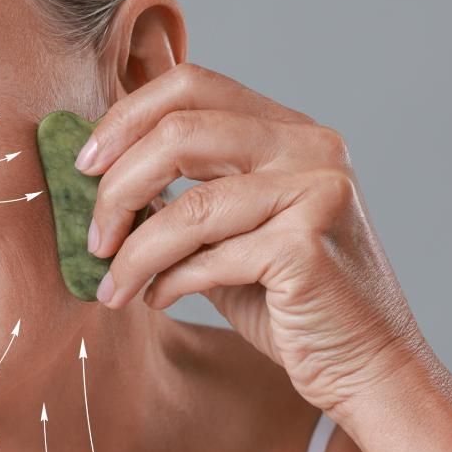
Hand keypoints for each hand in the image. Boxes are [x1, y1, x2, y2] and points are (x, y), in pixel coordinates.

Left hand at [78, 62, 430, 414]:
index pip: (192, 84)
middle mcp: (311, 148)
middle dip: (117, 187)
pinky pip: (208, 258)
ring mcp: (316, 193)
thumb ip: (182, 193)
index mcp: (290, 130)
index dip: (125, 118)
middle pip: (179, 131)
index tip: (85, 165)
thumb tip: (98, 173)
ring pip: (188, 206)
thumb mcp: (229, 232)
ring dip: (133, 253)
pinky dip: (168, 282)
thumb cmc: (286, 300)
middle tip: (92, 238)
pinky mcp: (308, 248)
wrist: (365, 367)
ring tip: (113, 288)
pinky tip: (158, 299)